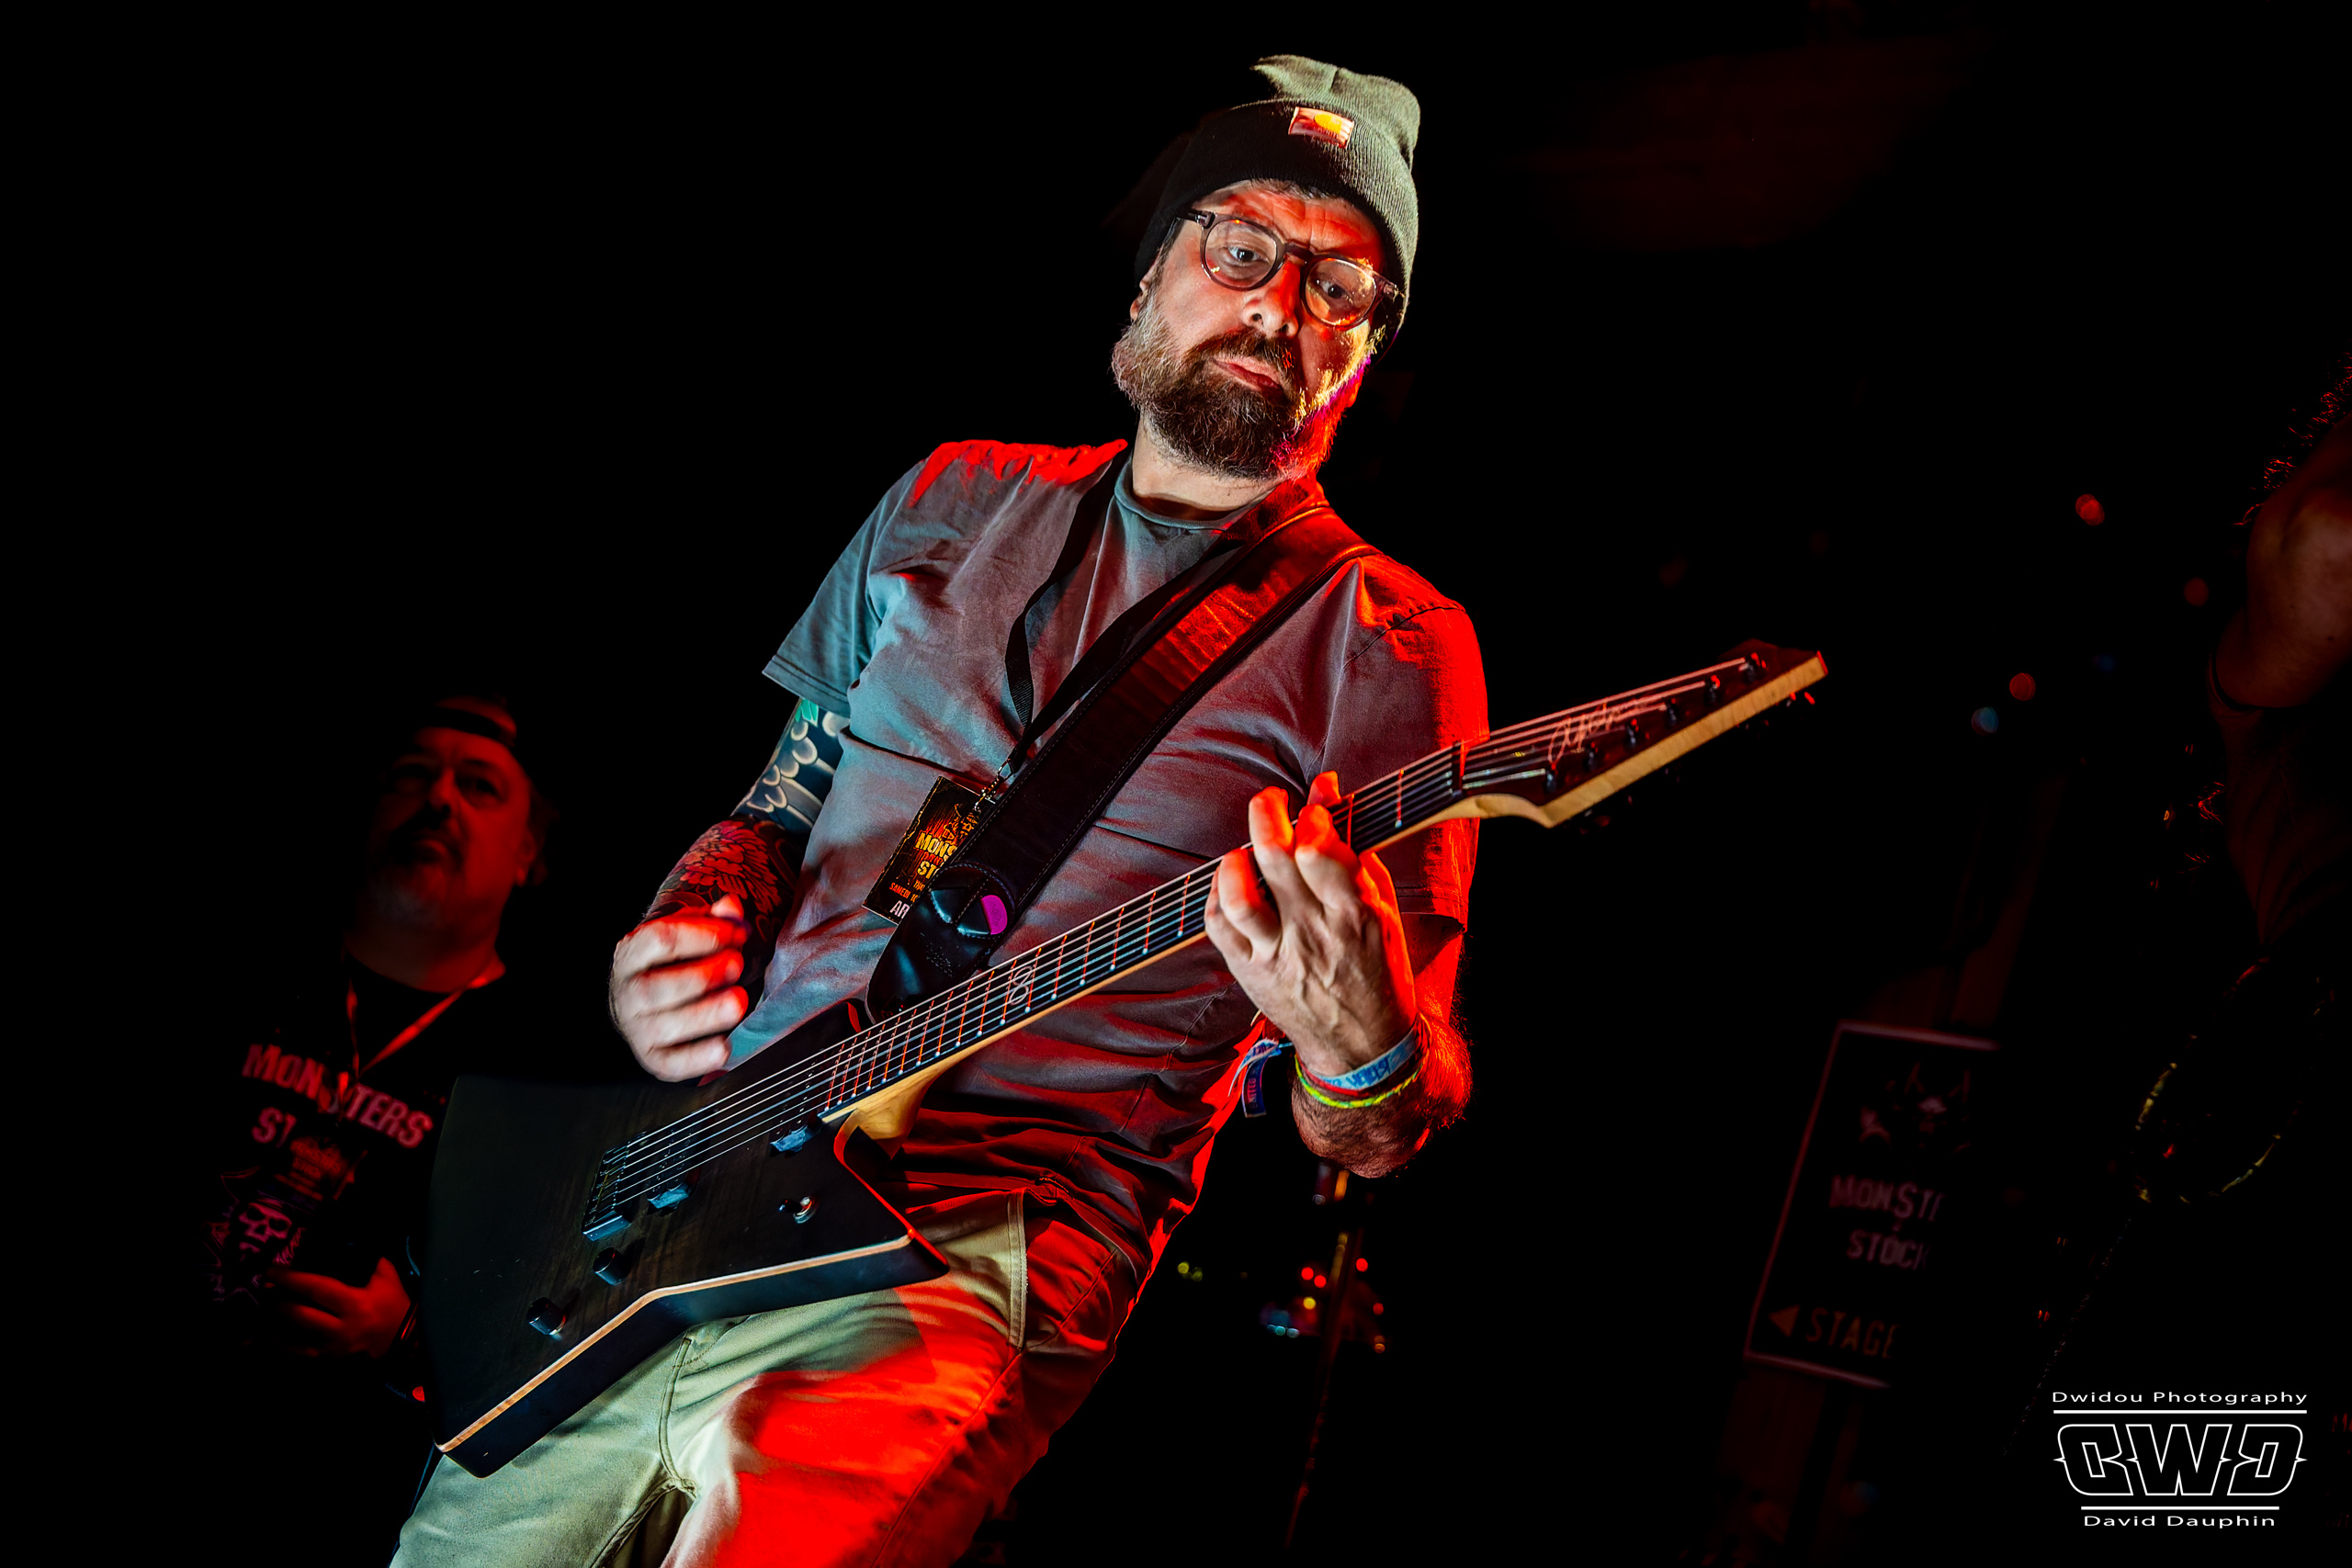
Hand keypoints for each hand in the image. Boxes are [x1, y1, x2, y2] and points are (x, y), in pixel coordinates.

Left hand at [264, 1256, 410, 1358]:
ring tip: (259, 1310)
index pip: (316, 1289)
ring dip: (274, 1324)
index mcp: (354, 1303)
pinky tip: (265, 1338)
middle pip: (300, 1315)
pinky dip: (280, 1346)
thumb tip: (350, 1241)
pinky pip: (298, 1355)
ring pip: (294, 1338)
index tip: (271, 1270)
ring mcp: (332, 1348)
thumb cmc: (395, 1306)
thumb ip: (369, 1259)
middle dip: (277, 1302)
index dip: (291, 1279)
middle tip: (262, 1290)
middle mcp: (340, 1328)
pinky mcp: (329, 1360)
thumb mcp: (387, 1278)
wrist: (406, 1342)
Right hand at [610, 894, 749, 1081]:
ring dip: (707, 1014)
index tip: (736, 934)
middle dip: (704, 975)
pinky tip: (725, 1045)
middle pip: (658, 987)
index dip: (702, 935)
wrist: (647, 1002)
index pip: (659, 940)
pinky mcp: (654, 1059)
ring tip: (739, 1000)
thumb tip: (731, 908)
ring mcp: (637, 1029)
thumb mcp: (690, 932)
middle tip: (738, 964)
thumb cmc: (676, 961)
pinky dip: (699, 1058)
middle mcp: (627, 993)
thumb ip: (713, 919)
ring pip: (666, 1026)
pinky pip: (673, 1064)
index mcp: (631, 954)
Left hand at [1203, 772, 1417, 1079]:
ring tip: (1244, 849)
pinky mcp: (1249, 972)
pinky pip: (1219, 925)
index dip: (1312, 816)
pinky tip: (1231, 880)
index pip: (1322, 852)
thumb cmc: (1376, 968)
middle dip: (1267, 815)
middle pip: (1276, 860)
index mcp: (1355, 915)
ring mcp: (1278, 955)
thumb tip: (1326, 789)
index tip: (1312, 808)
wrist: (1362, 1047)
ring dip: (1236, 859)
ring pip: (1241, 897)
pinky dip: (1218, 892)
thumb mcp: (1381, 909)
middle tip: (1269, 801)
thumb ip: (1354, 847)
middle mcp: (1314, 934)